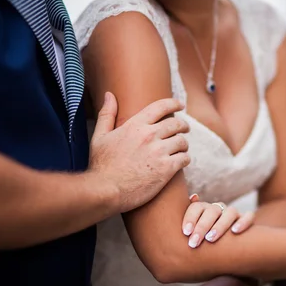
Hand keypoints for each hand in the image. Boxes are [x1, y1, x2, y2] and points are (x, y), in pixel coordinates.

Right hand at [89, 92, 190, 212]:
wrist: (106, 191)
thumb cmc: (101, 166)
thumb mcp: (100, 136)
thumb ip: (107, 114)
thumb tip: (109, 95)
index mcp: (135, 125)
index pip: (161, 106)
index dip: (174, 103)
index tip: (180, 105)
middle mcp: (149, 135)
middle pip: (176, 124)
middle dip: (183, 125)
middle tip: (185, 129)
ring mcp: (159, 152)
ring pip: (182, 142)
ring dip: (184, 144)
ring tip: (182, 148)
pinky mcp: (166, 169)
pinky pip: (185, 158)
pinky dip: (185, 159)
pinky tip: (181, 161)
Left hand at [182, 194, 254, 248]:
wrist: (225, 246)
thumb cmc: (202, 239)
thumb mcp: (192, 231)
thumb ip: (187, 219)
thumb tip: (192, 198)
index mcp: (204, 209)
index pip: (197, 207)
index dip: (190, 218)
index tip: (185, 233)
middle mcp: (219, 209)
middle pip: (212, 211)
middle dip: (202, 226)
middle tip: (194, 242)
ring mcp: (233, 214)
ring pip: (230, 213)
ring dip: (220, 225)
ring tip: (211, 238)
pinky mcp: (246, 219)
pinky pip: (248, 216)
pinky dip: (243, 222)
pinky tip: (235, 231)